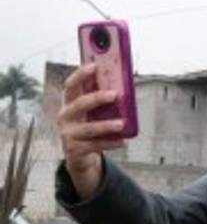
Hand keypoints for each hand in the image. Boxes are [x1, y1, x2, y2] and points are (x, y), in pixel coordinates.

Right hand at [57, 64, 125, 199]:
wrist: (79, 157)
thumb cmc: (89, 128)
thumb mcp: (92, 114)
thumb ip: (101, 101)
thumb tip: (122, 87)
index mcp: (69, 104)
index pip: (71, 86)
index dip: (80, 75)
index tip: (94, 66)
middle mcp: (65, 117)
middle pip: (79, 104)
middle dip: (96, 98)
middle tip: (114, 94)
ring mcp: (68, 134)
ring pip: (89, 128)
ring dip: (106, 125)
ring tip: (122, 123)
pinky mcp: (74, 149)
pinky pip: (96, 145)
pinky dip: (111, 143)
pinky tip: (124, 141)